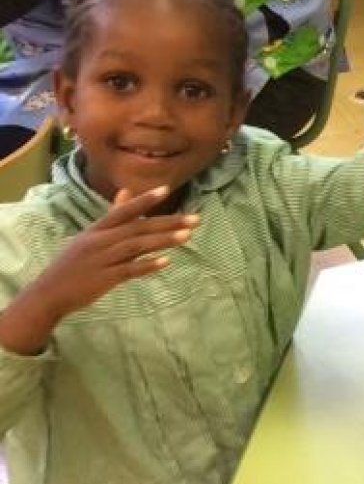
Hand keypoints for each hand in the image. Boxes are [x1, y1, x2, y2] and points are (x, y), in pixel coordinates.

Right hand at [0, 187, 197, 355]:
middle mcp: (100, 241)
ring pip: (136, 246)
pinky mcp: (104, 279)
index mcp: (96, 229)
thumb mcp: (89, 236)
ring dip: (163, 240)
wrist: (48, 293)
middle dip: (168, 222)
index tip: (167, 189)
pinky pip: (129, 271)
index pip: (123, 211)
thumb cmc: (74, 264)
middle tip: (195, 219)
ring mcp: (102, 260)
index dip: (144, 200)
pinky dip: (147, 266)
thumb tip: (127, 192)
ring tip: (187, 236)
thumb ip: (112, 216)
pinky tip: (166, 262)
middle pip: (137, 227)